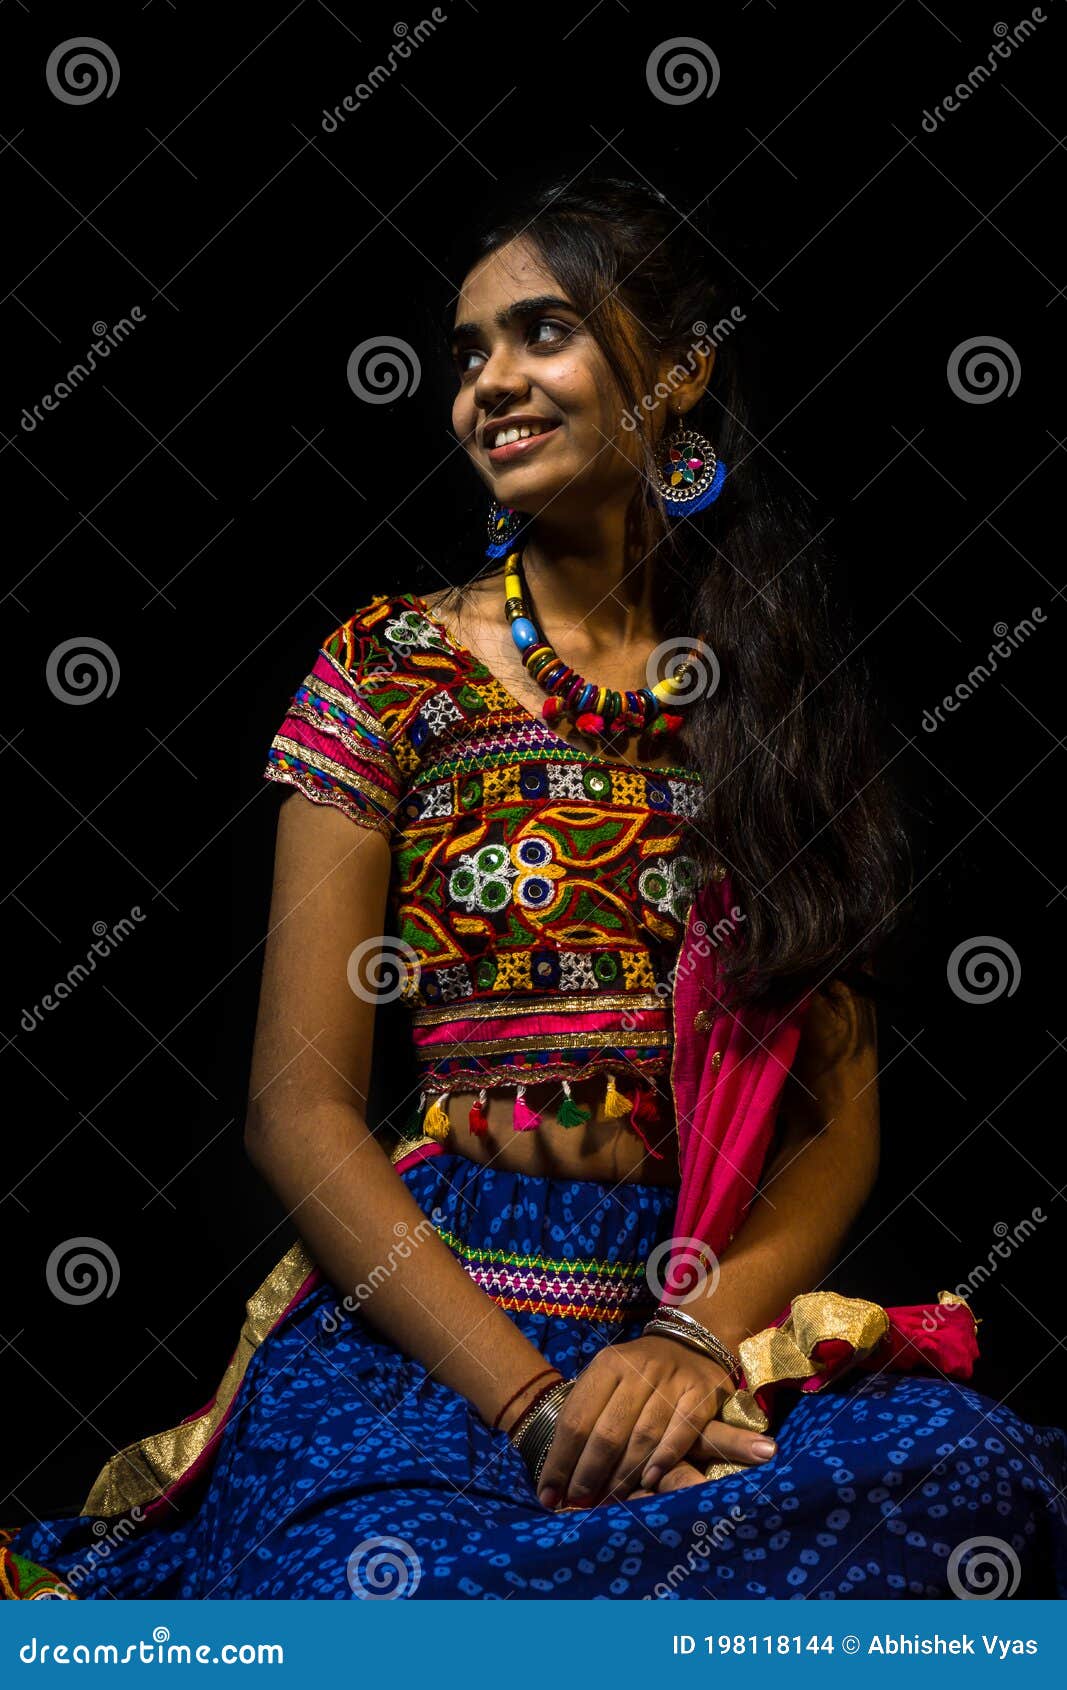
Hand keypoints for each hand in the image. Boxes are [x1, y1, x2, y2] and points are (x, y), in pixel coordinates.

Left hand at [535, 1335, 772, 1508]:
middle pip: (607, 1432)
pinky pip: (682, 1431)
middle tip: (577, 1502)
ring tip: (608, 1501)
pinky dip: (665, 1457)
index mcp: (607, 1364)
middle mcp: (638, 1369)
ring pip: (643, 1436)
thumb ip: (586, 1417)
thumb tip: (558, 1475)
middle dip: (588, 1473)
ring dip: (622, 1475)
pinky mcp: (701, 1393)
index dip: (560, 1461)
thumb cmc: (637, 1373)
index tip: (548, 1495)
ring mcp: (671, 1380)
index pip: (576, 1419)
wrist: (690, 1345)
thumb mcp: (606, 1378)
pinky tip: (649, 1481)